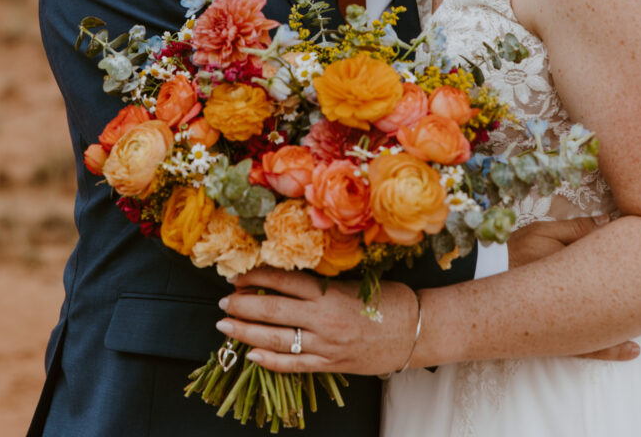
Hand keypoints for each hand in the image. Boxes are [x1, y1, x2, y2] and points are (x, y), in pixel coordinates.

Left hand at [216, 267, 418, 374]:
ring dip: (247, 331)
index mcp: (330, 293)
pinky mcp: (331, 365)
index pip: (284, 281)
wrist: (418, 331)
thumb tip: (291, 277)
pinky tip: (251, 354)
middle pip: (273, 310)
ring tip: (226, 325)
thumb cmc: (392, 300)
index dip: (257, 277)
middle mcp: (323, 319)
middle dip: (243, 305)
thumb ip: (325, 283)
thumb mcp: (357, 282)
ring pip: (276, 339)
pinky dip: (270, 360)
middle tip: (222, 302)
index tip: (238, 275)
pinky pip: (294, 364)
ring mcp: (326, 345)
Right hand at [508, 216, 639, 361]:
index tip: (632, 242)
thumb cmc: (514, 252)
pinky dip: (613, 350)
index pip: (610, 261)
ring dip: (628, 319)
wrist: (483, 281)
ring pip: (610, 325)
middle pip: (615, 295)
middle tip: (640, 275)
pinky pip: (593, 349)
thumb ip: (576, 229)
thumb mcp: (544, 232)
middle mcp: (580, 302)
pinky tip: (632, 349)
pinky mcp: (562, 339)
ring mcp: (572, 324)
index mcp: (578, 270)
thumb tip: (607, 222)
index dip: (622, 251)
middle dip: (628, 286)